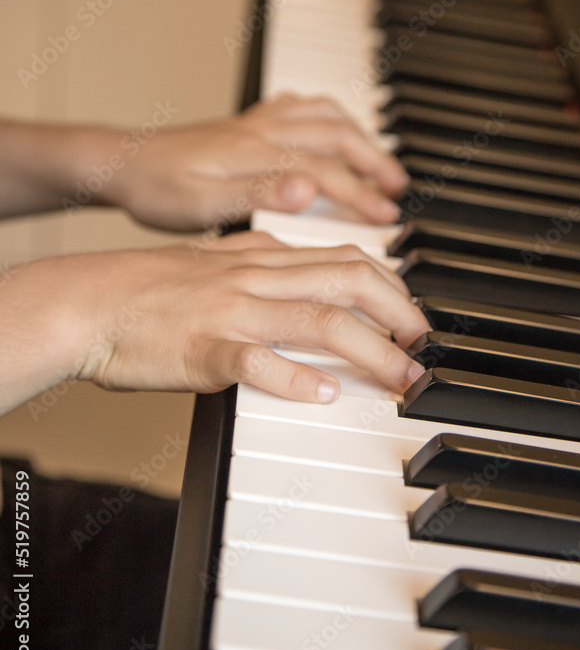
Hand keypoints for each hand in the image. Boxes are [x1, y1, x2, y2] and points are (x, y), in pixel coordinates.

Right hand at [4, 232, 428, 412]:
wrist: (89, 302)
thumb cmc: (147, 286)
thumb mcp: (212, 256)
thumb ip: (258, 255)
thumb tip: (296, 257)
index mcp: (259, 258)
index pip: (342, 258)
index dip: (389, 284)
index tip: (410, 312)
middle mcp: (255, 279)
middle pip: (346, 282)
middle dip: (397, 312)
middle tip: (421, 344)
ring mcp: (232, 314)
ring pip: (319, 320)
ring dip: (372, 350)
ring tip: (402, 376)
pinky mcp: (205, 351)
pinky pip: (257, 363)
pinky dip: (296, 378)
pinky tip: (326, 395)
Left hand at [108, 94, 407, 229]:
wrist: (121, 164)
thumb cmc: (156, 191)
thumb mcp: (202, 205)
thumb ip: (257, 196)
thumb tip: (308, 189)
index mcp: (258, 154)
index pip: (327, 173)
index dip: (362, 196)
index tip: (388, 217)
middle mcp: (263, 131)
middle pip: (336, 137)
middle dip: (373, 161)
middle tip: (398, 188)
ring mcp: (256, 123)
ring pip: (324, 117)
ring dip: (358, 136)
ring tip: (379, 161)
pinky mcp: (246, 122)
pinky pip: (300, 106)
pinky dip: (328, 115)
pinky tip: (332, 127)